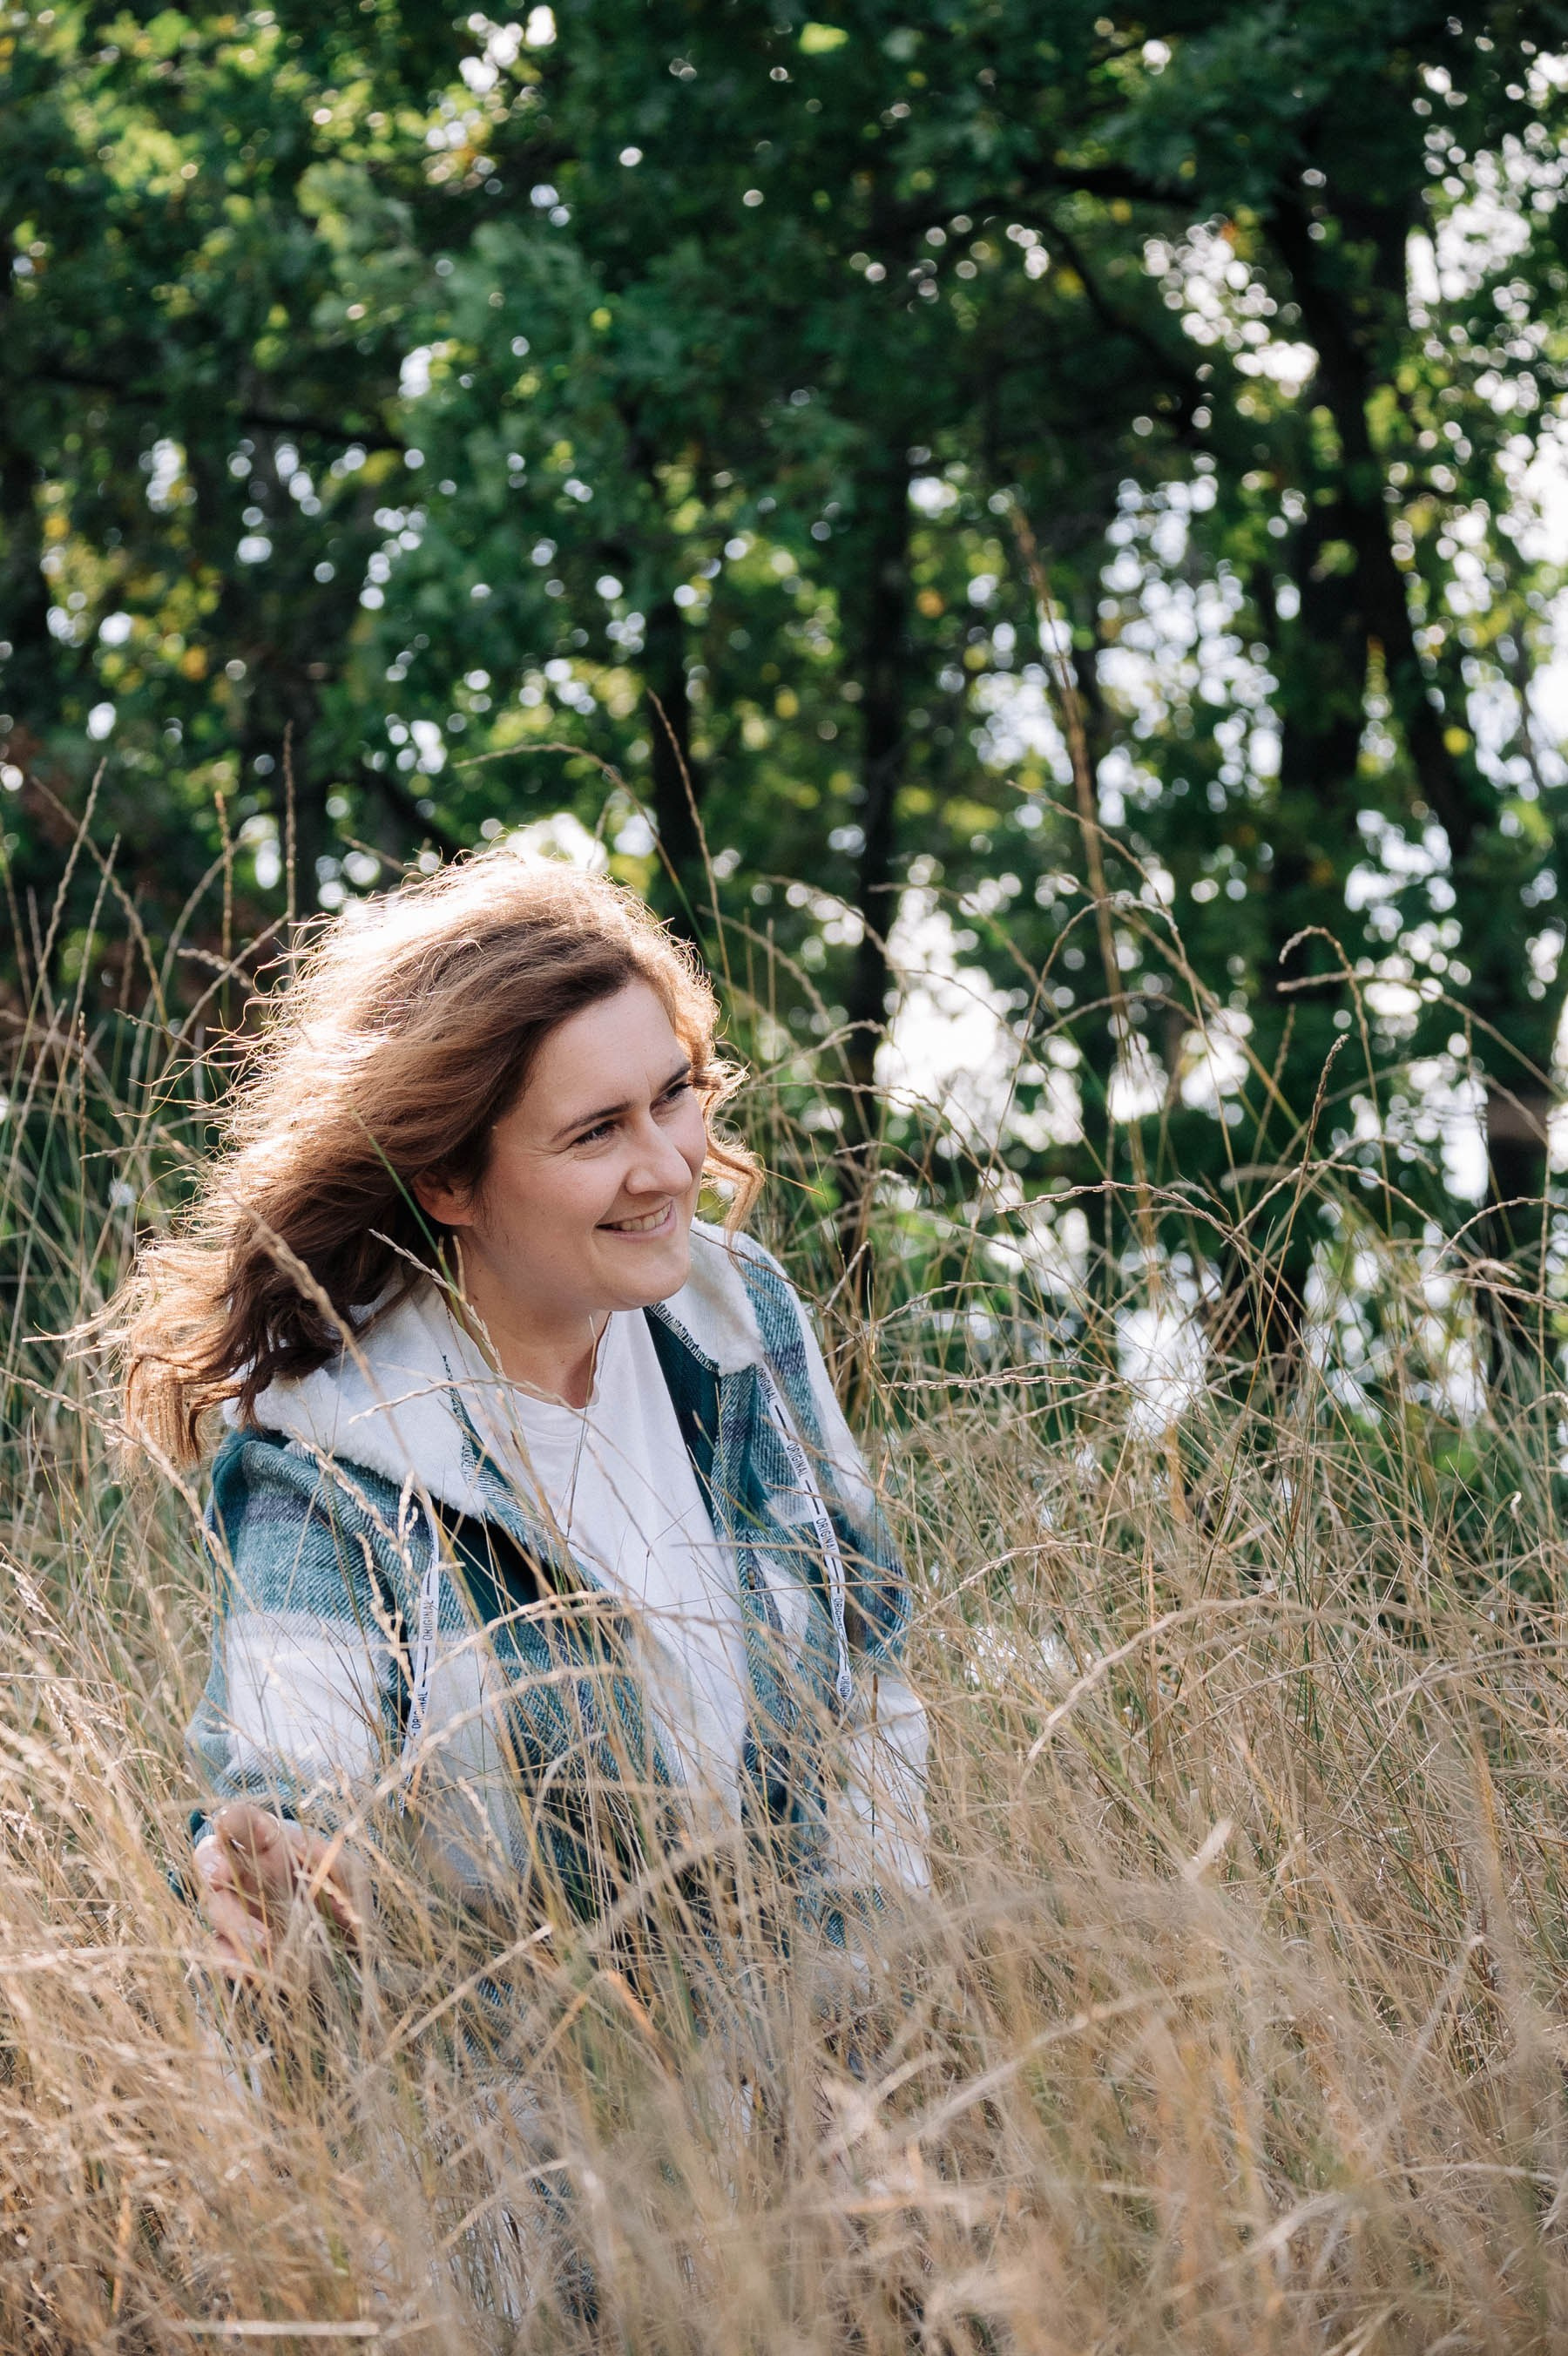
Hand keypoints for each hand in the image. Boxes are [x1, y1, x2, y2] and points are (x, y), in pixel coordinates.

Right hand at [193, 1802, 366, 1978]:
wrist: (344, 1946)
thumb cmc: (341, 1894)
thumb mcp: (350, 1874)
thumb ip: (334, 1861)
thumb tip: (309, 1848)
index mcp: (271, 1843)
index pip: (243, 1821)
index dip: (233, 1820)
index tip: (229, 1823)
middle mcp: (246, 1872)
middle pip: (208, 1858)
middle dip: (209, 1864)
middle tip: (219, 1876)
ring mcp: (236, 1909)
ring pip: (213, 1907)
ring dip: (234, 1923)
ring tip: (265, 1941)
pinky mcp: (235, 1946)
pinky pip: (219, 1951)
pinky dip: (231, 1960)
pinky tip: (251, 1968)